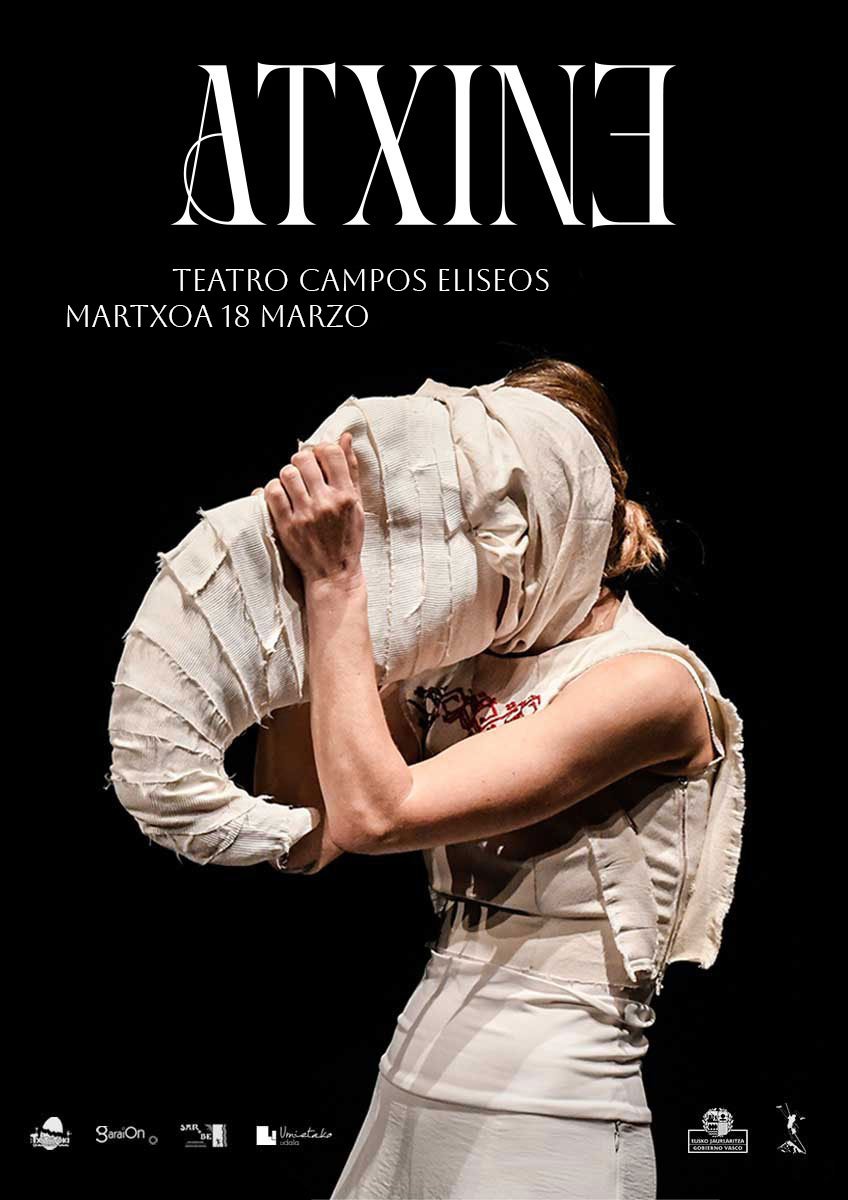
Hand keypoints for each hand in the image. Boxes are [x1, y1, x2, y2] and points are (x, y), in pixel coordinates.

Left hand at [253, 432, 364, 586]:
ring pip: (286, 474)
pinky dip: (273, 490)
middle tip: (303, 472)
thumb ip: (349, 469)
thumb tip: (343, 438)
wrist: (333, 573)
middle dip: (301, 461)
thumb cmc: (346, 538)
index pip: (330, 453)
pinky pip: (272, 493)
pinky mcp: (287, 525)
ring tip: (293, 485)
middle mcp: (326, 503)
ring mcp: (305, 514)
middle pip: (303, 459)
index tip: (319, 459)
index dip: (321, 450)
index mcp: (346, 495)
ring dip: (287, 475)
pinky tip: (282, 496)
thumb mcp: (356, 503)